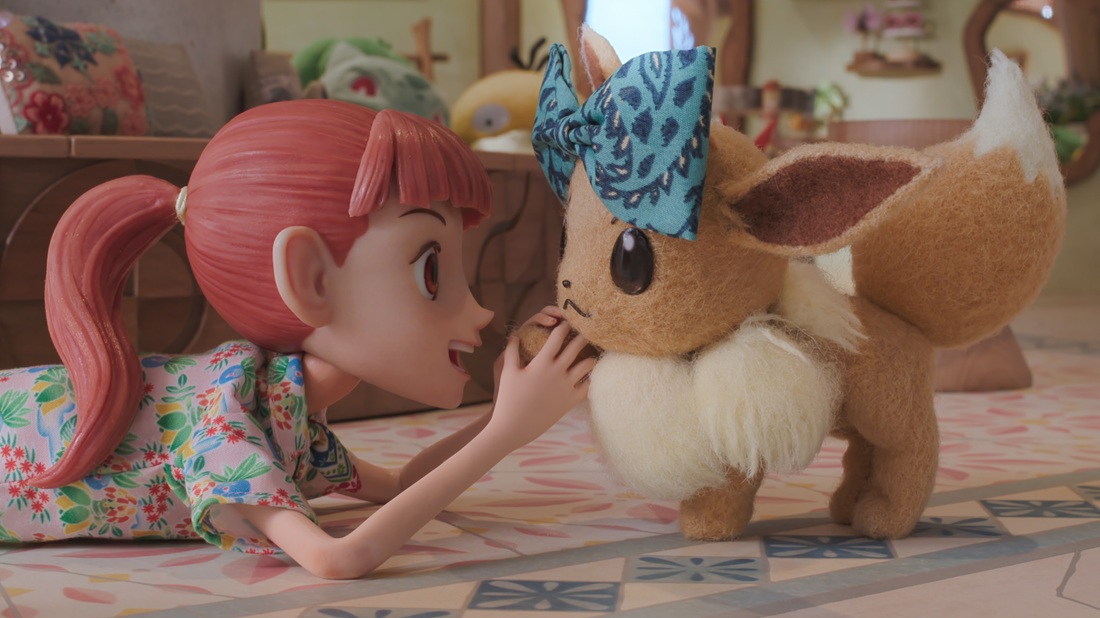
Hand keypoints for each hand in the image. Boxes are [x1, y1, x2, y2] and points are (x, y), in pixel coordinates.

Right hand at [488, 323, 595, 448]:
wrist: (514, 427)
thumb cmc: (508, 398)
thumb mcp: (506, 372)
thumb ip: (511, 350)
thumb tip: (514, 334)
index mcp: (542, 362)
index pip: (557, 337)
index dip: (563, 326)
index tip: (567, 322)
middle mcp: (557, 372)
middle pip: (576, 347)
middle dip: (583, 335)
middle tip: (587, 330)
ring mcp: (566, 387)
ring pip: (587, 365)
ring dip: (590, 356)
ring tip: (593, 352)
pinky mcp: (570, 401)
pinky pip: (588, 386)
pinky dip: (591, 378)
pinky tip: (592, 374)